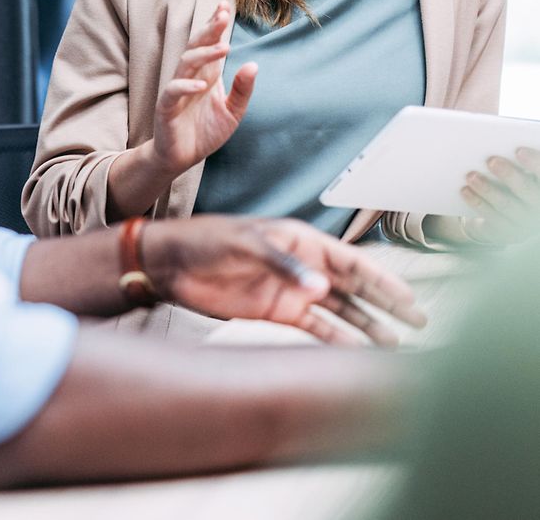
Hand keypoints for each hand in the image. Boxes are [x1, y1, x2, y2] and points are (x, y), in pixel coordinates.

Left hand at [145, 215, 426, 346]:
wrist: (172, 262)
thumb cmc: (207, 239)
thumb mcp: (245, 243)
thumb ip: (284, 264)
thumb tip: (323, 288)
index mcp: (300, 239)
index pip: (351, 260)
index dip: (382, 279)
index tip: (408, 299)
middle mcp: (303, 264)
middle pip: (354, 285)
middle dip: (386, 303)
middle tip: (419, 323)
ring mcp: (292, 289)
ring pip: (340, 310)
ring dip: (367, 326)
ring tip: (395, 347)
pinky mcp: (276, 311)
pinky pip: (315, 327)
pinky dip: (336, 339)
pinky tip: (355, 353)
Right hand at [152, 3, 257, 176]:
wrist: (181, 158)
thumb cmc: (204, 132)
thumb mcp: (232, 112)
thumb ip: (242, 90)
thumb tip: (253, 65)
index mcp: (206, 74)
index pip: (210, 44)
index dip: (215, 25)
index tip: (225, 6)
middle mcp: (191, 77)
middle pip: (197, 46)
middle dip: (209, 30)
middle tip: (223, 15)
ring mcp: (177, 89)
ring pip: (186, 63)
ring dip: (204, 54)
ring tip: (224, 47)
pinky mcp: (166, 106)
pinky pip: (173, 91)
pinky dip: (186, 86)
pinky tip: (201, 85)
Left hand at [461, 147, 539, 244]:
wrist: (511, 214)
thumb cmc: (517, 180)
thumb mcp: (523, 170)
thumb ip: (520, 159)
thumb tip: (500, 141)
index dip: (535, 163)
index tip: (518, 150)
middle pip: (529, 192)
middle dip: (510, 175)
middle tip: (491, 160)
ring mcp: (526, 223)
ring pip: (507, 206)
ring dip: (488, 189)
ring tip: (471, 175)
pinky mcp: (508, 233)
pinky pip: (492, 218)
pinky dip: (477, 203)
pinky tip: (465, 190)